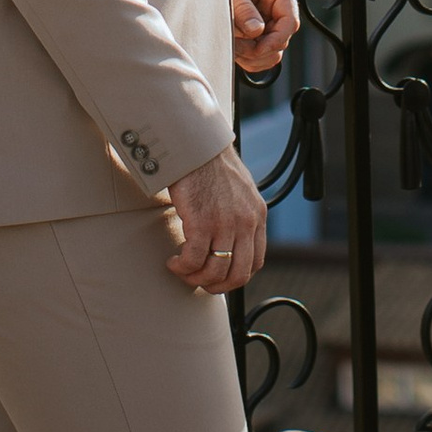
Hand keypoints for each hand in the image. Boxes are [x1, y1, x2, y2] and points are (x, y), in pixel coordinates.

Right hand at [162, 143, 266, 295]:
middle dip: (217, 286)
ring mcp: (225, 224)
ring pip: (215, 272)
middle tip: (199, 282)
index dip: (236, 277)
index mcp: (257, 216)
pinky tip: (174, 262)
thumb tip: (230, 239)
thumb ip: (241, 215)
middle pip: (237, 274)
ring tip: (182, 269)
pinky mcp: (201, 222)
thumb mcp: (241, 191)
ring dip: (196, 278)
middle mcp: (245, 223)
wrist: (197, 146)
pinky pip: (194, 260)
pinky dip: (183, 267)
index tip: (220, 277)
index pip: (256, 262)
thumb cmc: (213, 165)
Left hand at [230, 0, 297, 78]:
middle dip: (259, 49)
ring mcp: (269, 19)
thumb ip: (243, 9)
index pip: (290, 21)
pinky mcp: (260, 30)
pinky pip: (262, 54)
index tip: (258, 49)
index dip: (276, 39)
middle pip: (281, 39)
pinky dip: (248, 57)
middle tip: (236, 45)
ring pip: (272, 51)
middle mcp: (278, 4)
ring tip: (232, 45)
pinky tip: (235, 48)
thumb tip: (256, 31)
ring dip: (252, 55)